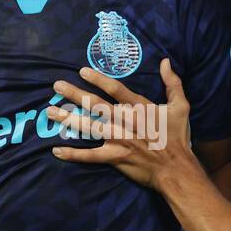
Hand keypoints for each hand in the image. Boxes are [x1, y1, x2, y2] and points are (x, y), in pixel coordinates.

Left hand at [48, 59, 195, 189]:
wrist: (176, 169)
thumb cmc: (178, 137)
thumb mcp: (181, 106)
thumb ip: (173, 83)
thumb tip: (166, 62)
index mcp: (140, 108)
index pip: (115, 89)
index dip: (98, 79)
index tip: (81, 71)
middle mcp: (126, 122)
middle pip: (96, 105)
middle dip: (75, 95)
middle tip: (56, 86)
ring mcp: (119, 140)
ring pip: (89, 127)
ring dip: (68, 119)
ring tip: (49, 111)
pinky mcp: (115, 157)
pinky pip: (91, 156)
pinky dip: (74, 154)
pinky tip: (57, 150)